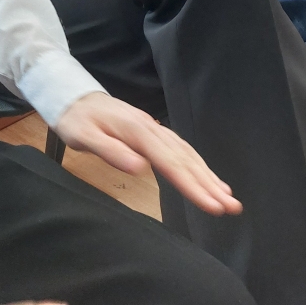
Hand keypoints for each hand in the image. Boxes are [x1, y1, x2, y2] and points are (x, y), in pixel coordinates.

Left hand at [55, 92, 241, 215]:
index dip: (192, 186)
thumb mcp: (83, 136)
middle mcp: (152, 128)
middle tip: (232, 208)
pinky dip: (198, 164)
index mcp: (137, 132)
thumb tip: (140, 167)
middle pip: (185, 159)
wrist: (73, 96)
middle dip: (210, 184)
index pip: (170, 163)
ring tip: (229, 198)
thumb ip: (111, 151)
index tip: (212, 206)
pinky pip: (181, 149)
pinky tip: (209, 177)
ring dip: (209, 176)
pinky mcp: (154, 132)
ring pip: (187, 153)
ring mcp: (155, 129)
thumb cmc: (76, 120)